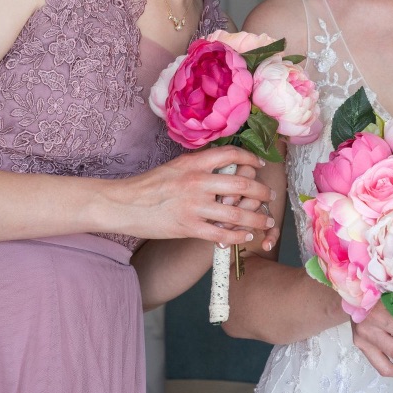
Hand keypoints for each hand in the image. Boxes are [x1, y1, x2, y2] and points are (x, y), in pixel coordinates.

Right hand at [113, 145, 274, 245]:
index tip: (259, 165)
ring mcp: (193, 206)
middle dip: (262, 193)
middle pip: (242, 186)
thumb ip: (198, 166)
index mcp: (193, 163)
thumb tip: (224, 167)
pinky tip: (245, 237)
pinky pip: (221, 234)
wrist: (122, 204)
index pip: (230, 155)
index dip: (250, 159)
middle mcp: (196, 182)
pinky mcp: (188, 227)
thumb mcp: (175, 167)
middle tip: (270, 196)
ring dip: (256, 218)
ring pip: (236, 214)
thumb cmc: (148, 186)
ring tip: (265, 220)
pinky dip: (237, 236)